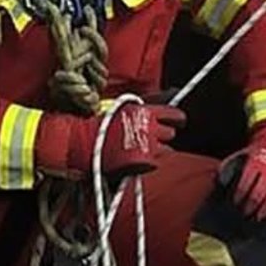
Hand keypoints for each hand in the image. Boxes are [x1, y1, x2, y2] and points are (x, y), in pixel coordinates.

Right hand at [67, 102, 185, 177]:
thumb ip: (142, 109)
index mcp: (146, 112)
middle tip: (153, 137)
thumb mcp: (123, 108)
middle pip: (171, 133)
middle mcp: (150, 128)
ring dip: (159, 149)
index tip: (179, 121)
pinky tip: (139, 159)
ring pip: (167, 149)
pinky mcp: (143, 161)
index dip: (178, 119)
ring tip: (145, 149)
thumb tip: (160, 102)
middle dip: (165, 136)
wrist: (85, 142)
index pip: (174, 115)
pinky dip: (150, 162)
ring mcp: (148, 145)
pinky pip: (155, 163)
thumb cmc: (101, 124)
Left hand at [223, 138, 265, 221]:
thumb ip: (234, 165)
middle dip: (248, 209)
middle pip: (256, 196)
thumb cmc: (262, 154)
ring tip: (255, 221)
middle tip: (243, 216)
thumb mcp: (247, 154)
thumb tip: (219, 179)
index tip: (233, 206)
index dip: (237, 198)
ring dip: (262, 214)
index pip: (244, 185)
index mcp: (256, 164)